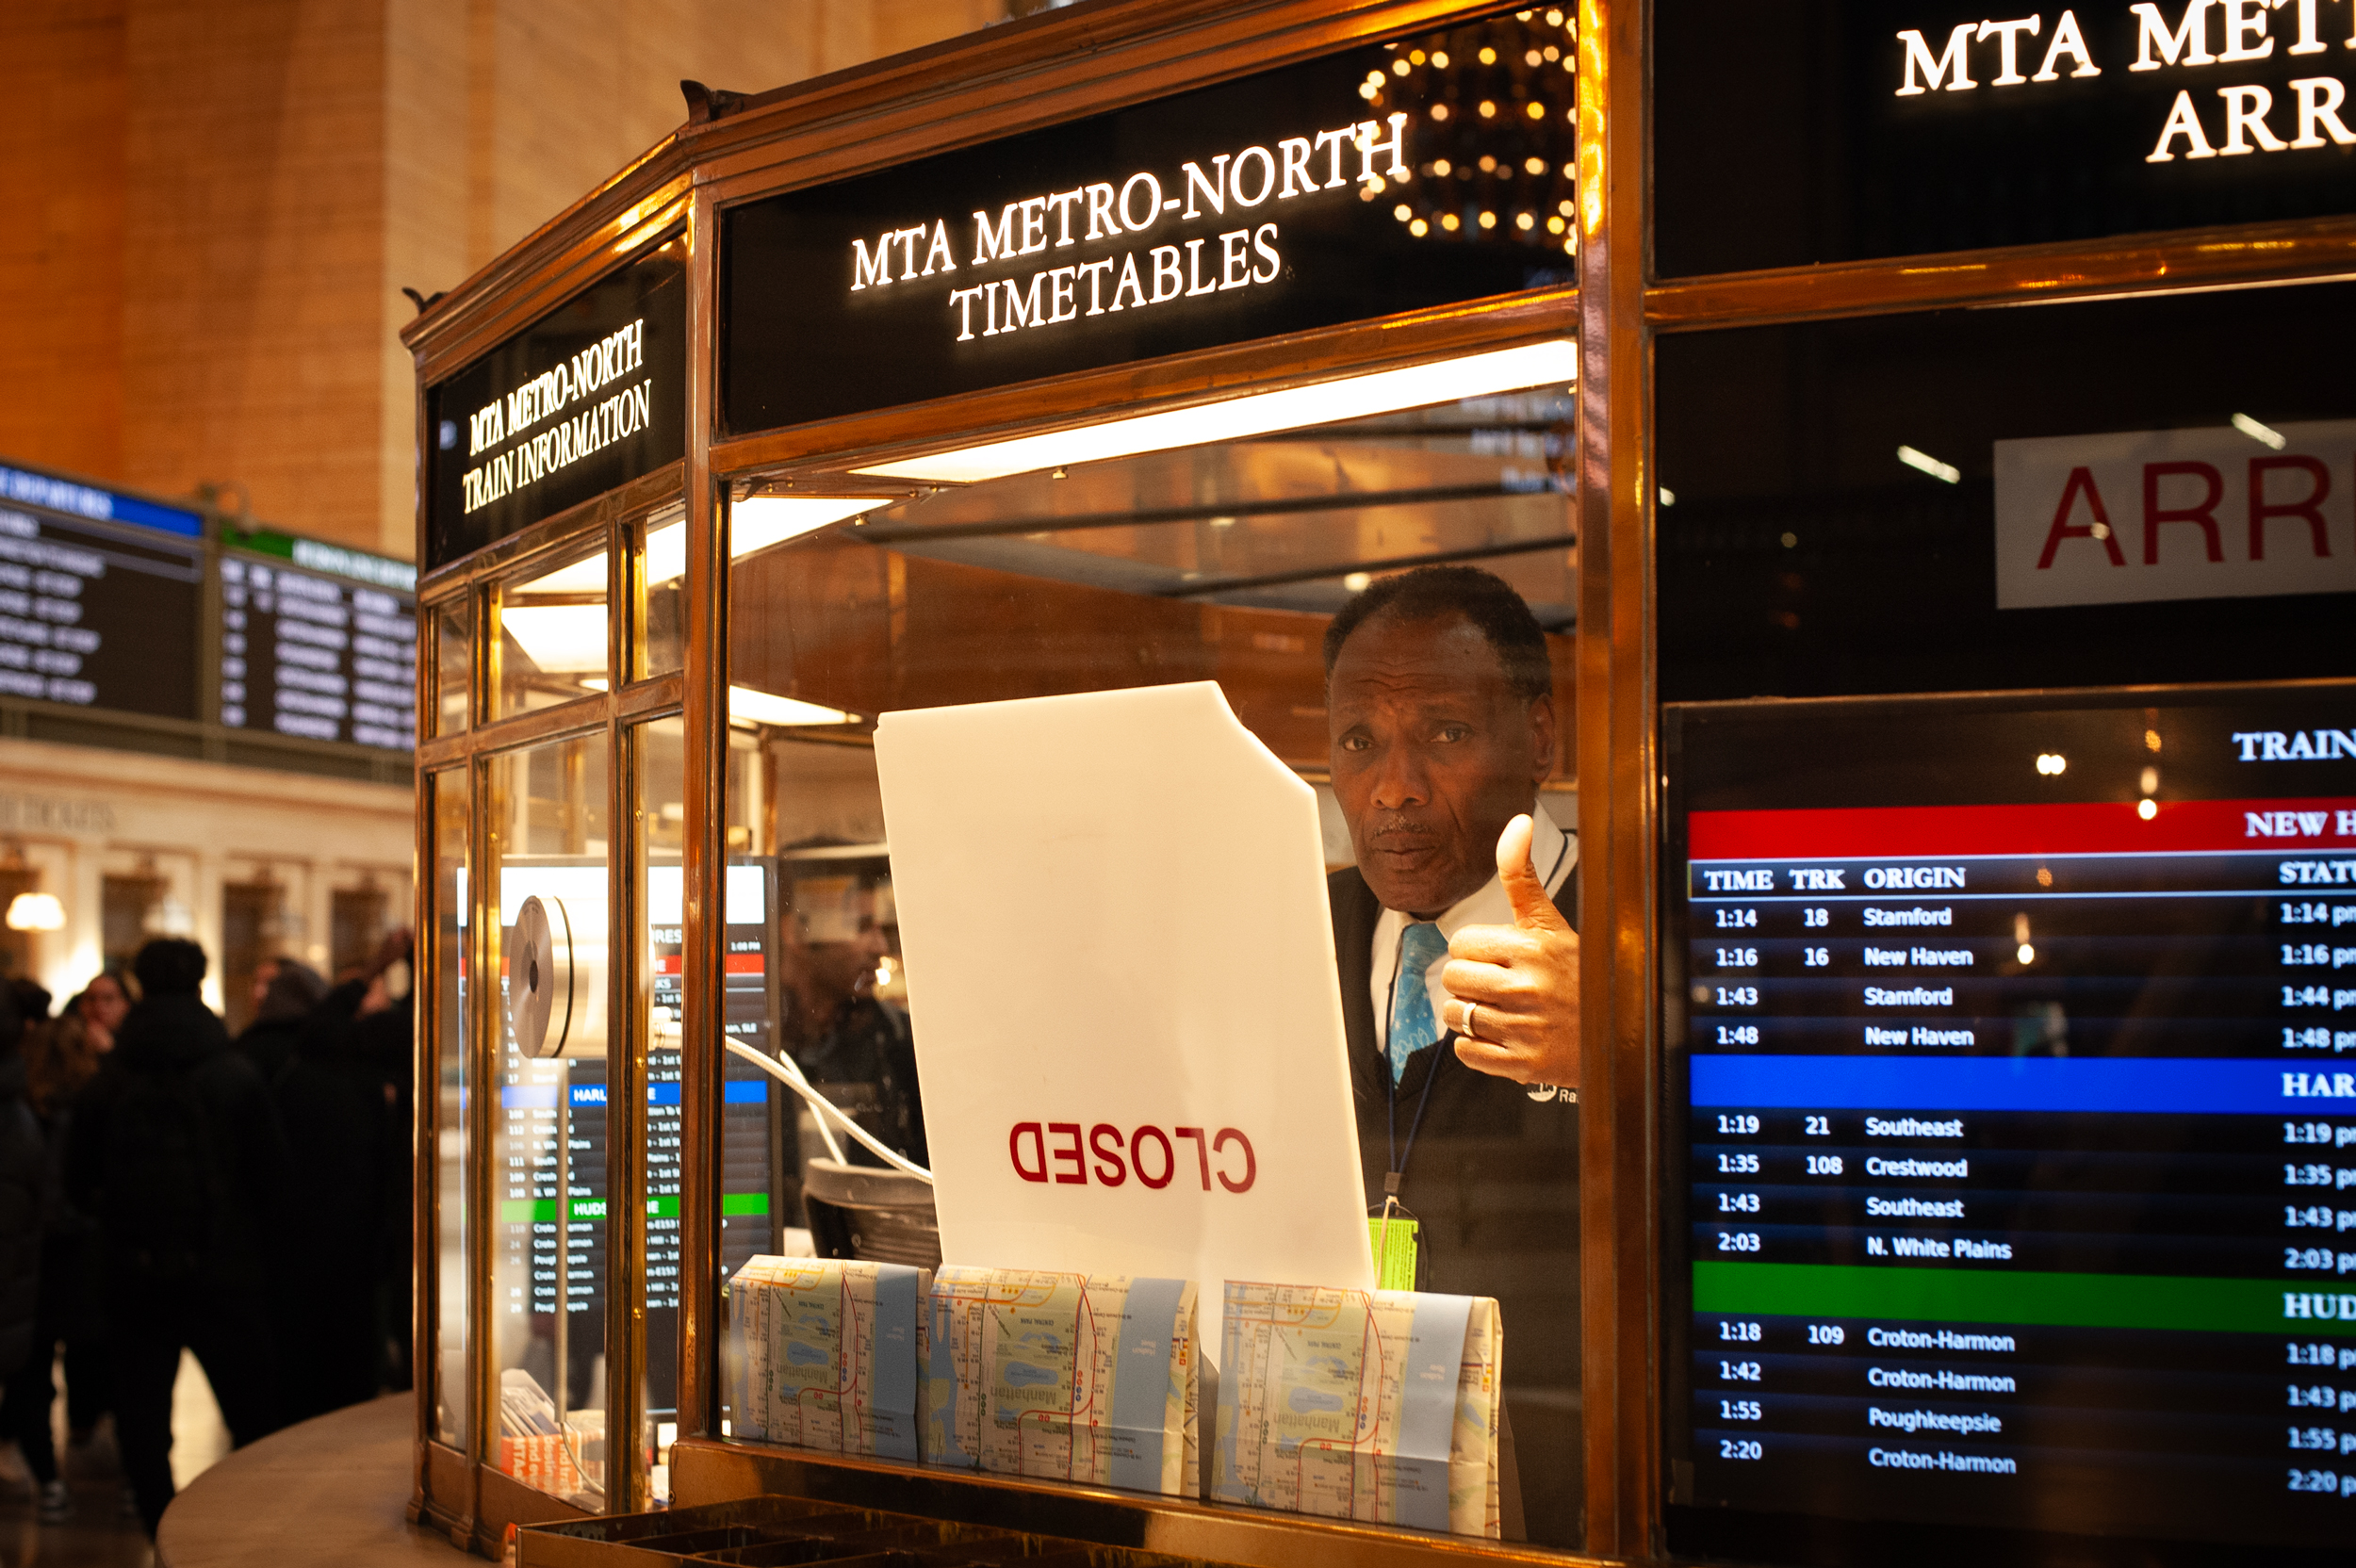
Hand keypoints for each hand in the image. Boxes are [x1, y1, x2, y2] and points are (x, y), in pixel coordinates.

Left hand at [1441, 814, 1578, 1086]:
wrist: (1618, 1033)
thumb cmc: (1578, 973)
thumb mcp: (1551, 921)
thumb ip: (1521, 875)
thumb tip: (1517, 821)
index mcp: (1531, 947)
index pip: (1461, 943)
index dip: (1475, 950)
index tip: (1498, 956)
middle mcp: (1526, 986)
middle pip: (1452, 977)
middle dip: (1467, 979)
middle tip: (1496, 983)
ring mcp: (1523, 1028)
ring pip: (1455, 1013)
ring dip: (1469, 1012)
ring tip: (1500, 1008)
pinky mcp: (1522, 1063)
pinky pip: (1465, 1051)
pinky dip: (1475, 1045)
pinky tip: (1501, 1034)